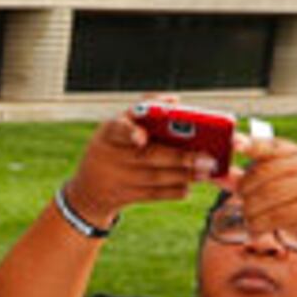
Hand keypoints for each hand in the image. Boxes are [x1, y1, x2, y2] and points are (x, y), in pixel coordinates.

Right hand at [61, 104, 215, 228]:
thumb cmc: (113, 147)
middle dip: (180, 157)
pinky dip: (174, 191)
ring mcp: (117, 178)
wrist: (88, 189)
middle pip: (148, 156)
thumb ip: (144, 110)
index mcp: (109, 132)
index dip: (130, 132)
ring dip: (185, 175)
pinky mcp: (125, 197)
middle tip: (208, 157)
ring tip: (207, 170)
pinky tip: (190, 186)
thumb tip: (174, 100)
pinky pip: (153, 194)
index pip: (119, 128)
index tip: (142, 137)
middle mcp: (111, 155)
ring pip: (155, 177)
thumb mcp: (117, 127)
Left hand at [222, 139, 296, 255]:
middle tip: (243, 207)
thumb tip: (219, 175)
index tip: (234, 143)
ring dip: (251, 213)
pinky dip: (260, 225)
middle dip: (245, 192)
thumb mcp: (283, 190)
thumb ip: (251, 181)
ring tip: (250, 223)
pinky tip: (256, 232)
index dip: (251, 144)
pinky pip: (276, 215)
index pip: (271, 145)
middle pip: (262, 173)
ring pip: (266, 196)